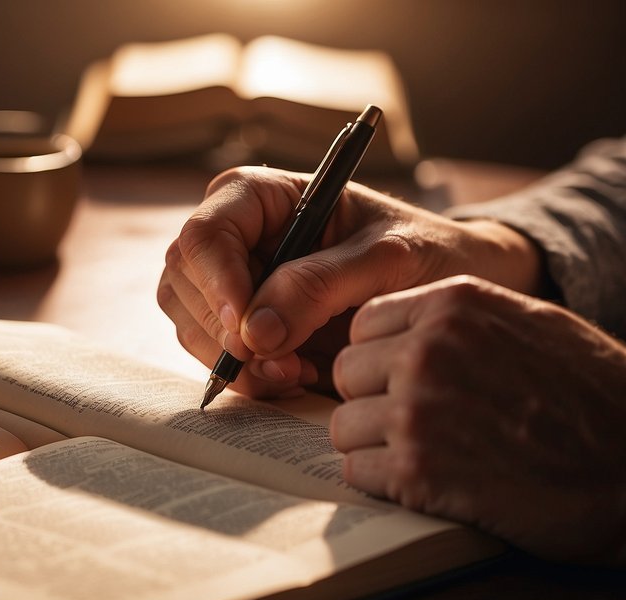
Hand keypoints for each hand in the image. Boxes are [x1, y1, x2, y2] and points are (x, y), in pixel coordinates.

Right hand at [158, 165, 541, 397]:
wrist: (443, 287)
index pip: (204, 236)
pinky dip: (247, 377)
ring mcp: (231, 282)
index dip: (216, 284)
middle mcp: (233, 236)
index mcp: (260, 196)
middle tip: (282, 362)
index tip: (249, 330)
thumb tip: (254, 331)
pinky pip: (215, 357)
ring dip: (235, 361)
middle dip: (224, 332)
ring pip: (189, 325)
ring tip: (297, 371)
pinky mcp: (241, 326)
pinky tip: (294, 376)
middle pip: (182, 283)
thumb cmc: (423, 251)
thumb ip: (321, 286)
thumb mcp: (387, 259)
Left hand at [330, 276, 625, 575]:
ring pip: (344, 428)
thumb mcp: (530, 323)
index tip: (405, 383)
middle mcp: (426, 348)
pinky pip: (358, 473)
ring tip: (435, 457)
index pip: (362, 325)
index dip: (380, 360)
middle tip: (423, 427)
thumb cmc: (601, 398)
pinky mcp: (418, 472)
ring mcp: (417, 410)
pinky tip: (435, 484)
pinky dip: (387, 485)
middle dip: (373, 403)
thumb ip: (457, 322)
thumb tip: (396, 337)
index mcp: (453, 303)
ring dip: (378, 448)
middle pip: (345, 375)